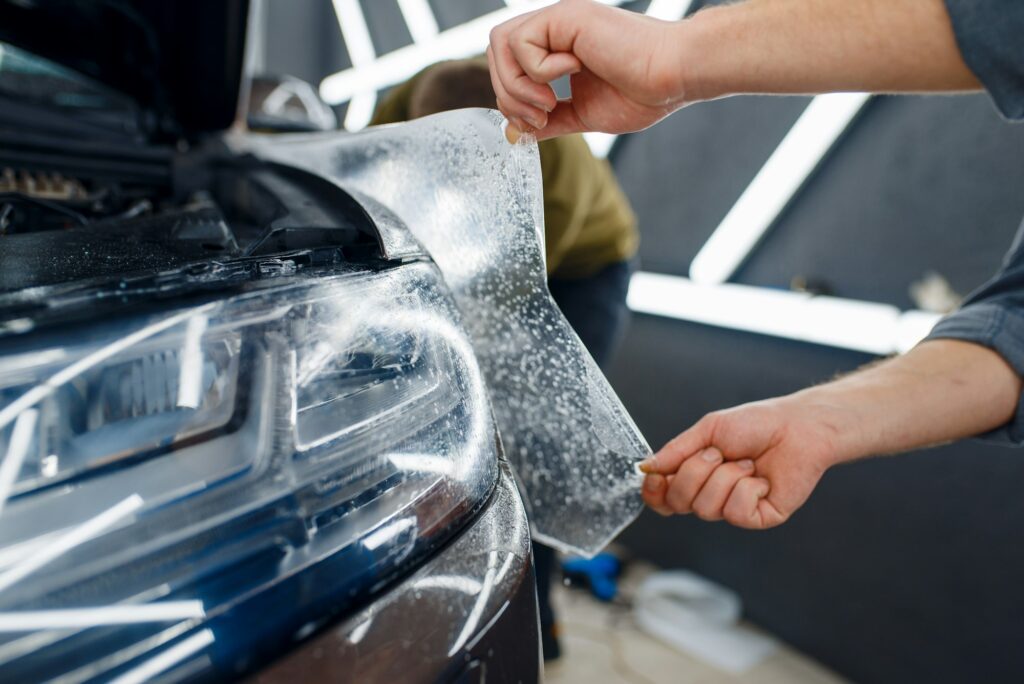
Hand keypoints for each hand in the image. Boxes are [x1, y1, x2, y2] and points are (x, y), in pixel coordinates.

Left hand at [487, 0, 687, 140]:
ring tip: (550, 103)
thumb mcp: (582, 115)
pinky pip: (521, 42)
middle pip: (495, 53)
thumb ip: (548, 122)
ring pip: (500, 44)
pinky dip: (537, 70)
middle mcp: (554, 30)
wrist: (674, 77)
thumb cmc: (643, 94)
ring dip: (517, 85)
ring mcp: (559, 20)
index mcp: (556, 49)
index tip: (539, 124)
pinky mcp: (565, 16)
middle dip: (508, 95)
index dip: (509, 99)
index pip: (505, 65)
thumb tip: (513, 134)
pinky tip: (571, 73)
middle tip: (541, 118)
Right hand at [639, 396, 846, 528]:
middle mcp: (711, 496)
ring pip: (706, 508)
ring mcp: (733, 509)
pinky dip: (747, 488)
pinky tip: (761, 478)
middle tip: (719, 453)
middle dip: (694, 472)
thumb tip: (646, 467)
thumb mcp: (708, 430)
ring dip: (726, 476)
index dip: (654, 492)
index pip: (663, 498)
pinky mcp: (758, 517)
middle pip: (678, 502)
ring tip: (747, 463)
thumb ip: (676, 450)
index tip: (656, 476)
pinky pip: (735, 512)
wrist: (797, 427)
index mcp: (695, 476)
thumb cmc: (755, 424)